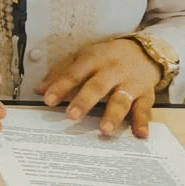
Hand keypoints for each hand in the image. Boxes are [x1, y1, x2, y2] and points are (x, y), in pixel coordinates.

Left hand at [38, 38, 159, 138]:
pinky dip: (143, 122)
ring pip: (121, 100)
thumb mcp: (83, 57)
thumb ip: (61, 73)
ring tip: (104, 130)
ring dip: (113, 116)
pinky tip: (140, 134)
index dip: (60, 87)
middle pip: (97, 87)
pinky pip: (145, 109)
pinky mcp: (146, 95)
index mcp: (94, 60)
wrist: (143, 51)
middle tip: (72, 116)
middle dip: (84, 101)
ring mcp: (131, 83)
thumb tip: (38, 90)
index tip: (48, 100)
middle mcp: (112, 71)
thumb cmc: (107, 57)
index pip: (74, 74)